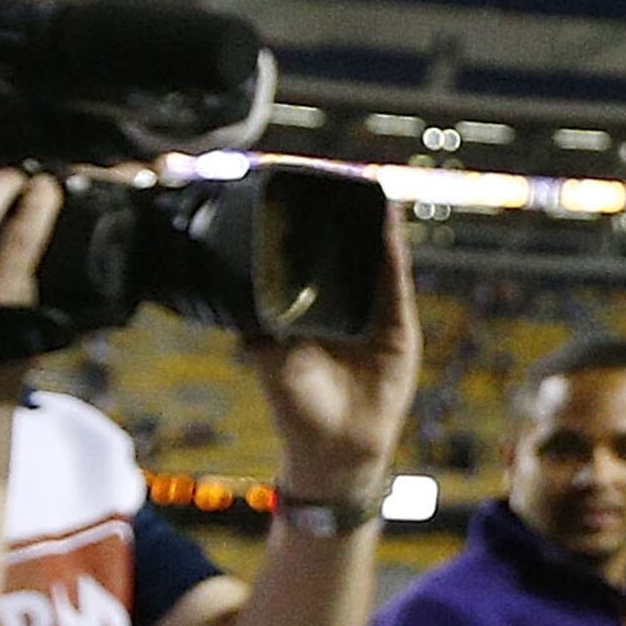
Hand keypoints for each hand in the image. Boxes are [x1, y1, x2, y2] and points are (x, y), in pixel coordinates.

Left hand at [247, 204, 422, 502]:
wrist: (334, 445)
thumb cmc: (295, 407)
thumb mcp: (267, 356)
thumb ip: (255, 322)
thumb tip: (227, 288)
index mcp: (310, 314)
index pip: (311, 266)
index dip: (311, 234)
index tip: (302, 199)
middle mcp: (344, 310)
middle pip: (348, 257)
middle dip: (345, 223)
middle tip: (341, 181)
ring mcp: (374, 316)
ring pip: (376, 264)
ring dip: (375, 229)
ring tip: (370, 190)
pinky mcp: (399, 327)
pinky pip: (395, 283)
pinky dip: (393, 252)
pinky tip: (389, 225)